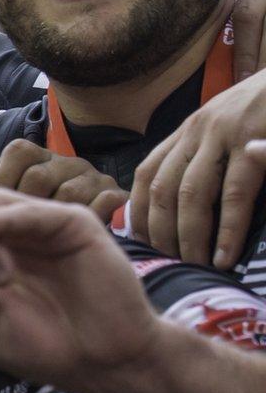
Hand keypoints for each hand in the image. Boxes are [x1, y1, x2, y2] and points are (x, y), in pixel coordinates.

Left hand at [127, 66, 265, 268]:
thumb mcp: (231, 127)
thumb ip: (207, 156)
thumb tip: (188, 204)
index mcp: (190, 129)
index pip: (147, 173)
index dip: (139, 211)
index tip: (140, 244)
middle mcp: (199, 129)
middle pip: (162, 188)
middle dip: (160, 231)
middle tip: (166, 263)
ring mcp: (226, 133)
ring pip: (191, 193)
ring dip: (189, 236)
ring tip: (194, 266)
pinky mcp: (254, 138)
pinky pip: (234, 192)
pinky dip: (227, 228)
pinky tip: (224, 254)